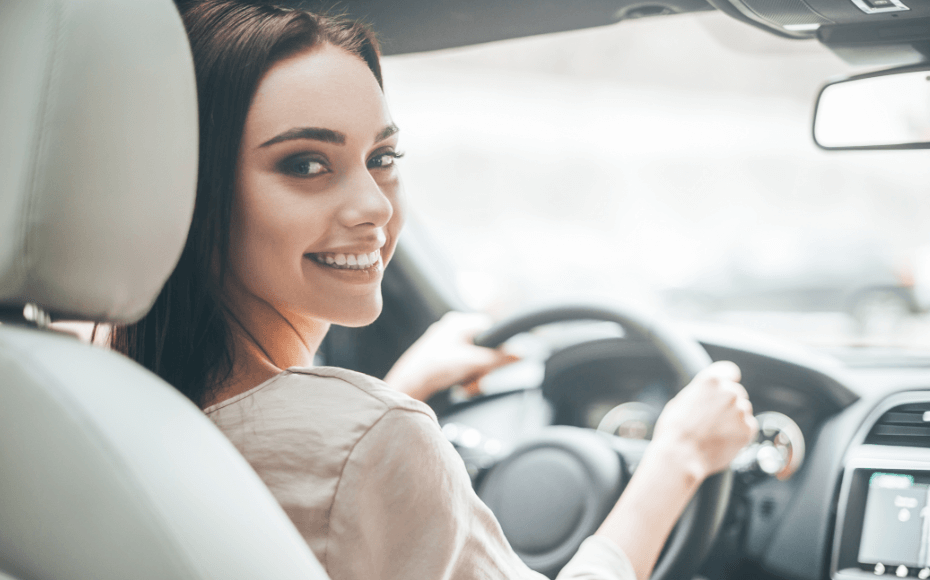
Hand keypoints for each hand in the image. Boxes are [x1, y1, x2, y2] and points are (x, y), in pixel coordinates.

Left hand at [383, 311, 519, 401]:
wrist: (409, 384)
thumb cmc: (434, 369)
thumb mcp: (472, 363)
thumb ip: (498, 359)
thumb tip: (521, 354)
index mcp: (459, 322)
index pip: (491, 328)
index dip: (498, 347)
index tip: (499, 363)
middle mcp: (452, 328)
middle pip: (484, 346)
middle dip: (484, 367)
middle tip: (477, 379)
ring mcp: (445, 342)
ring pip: (474, 358)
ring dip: (475, 374)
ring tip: (466, 384)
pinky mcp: (441, 356)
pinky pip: (463, 364)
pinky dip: (465, 376)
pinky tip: (459, 385)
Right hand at [650, 360, 757, 480]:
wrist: (681, 455)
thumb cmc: (674, 430)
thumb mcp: (681, 400)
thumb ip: (700, 392)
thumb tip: (707, 394)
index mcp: (711, 380)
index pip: (730, 371)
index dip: (729, 378)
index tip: (729, 384)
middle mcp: (729, 391)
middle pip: (737, 392)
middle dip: (729, 403)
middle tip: (714, 418)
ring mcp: (740, 410)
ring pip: (743, 410)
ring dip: (735, 418)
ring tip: (716, 432)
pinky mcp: (748, 429)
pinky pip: (748, 427)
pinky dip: (740, 433)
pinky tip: (723, 439)